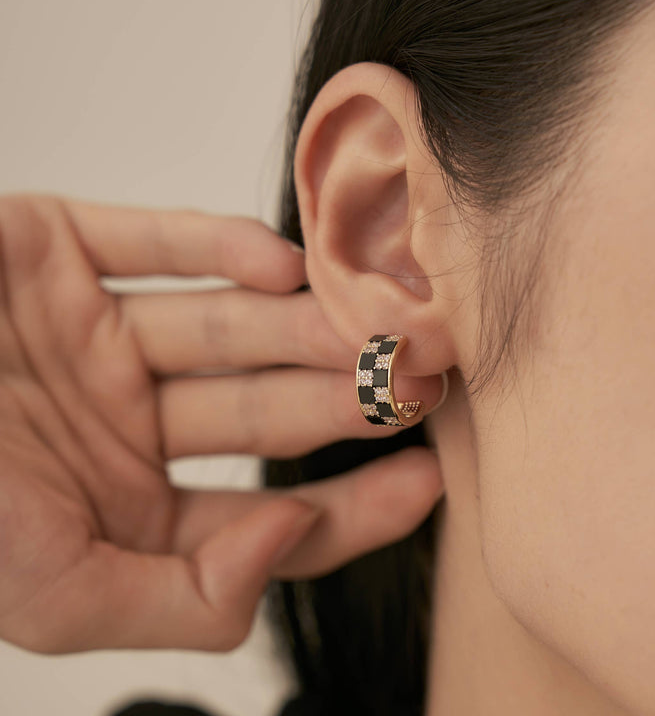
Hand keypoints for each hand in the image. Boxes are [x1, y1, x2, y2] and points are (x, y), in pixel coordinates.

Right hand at [0, 194, 443, 653]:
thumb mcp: (42, 585)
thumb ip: (175, 597)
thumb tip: (283, 547)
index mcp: (124, 507)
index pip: (268, 515)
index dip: (352, 507)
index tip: (428, 482)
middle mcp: (122, 420)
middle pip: (263, 409)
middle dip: (345, 397)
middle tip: (422, 381)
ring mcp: (92, 333)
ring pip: (226, 324)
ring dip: (303, 325)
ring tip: (372, 324)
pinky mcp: (55, 251)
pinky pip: (154, 241)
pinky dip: (219, 246)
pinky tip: (281, 264)